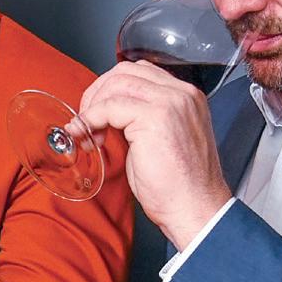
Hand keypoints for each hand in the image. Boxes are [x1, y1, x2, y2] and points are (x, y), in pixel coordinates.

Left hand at [74, 61, 232, 247]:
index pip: (139, 72)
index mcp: (186, 97)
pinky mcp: (155, 117)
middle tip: (86, 119)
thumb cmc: (179, 186)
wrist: (195, 210)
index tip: (97, 111)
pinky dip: (91, 119)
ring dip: (93, 106)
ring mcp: (170, 102)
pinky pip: (109, 106)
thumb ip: (140, 118)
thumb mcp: (161, 140)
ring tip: (89, 132)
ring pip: (116, 84)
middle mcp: (181, 94)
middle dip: (98, 92)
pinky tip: (89, 135)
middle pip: (125, 71)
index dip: (111, 88)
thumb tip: (108, 113)